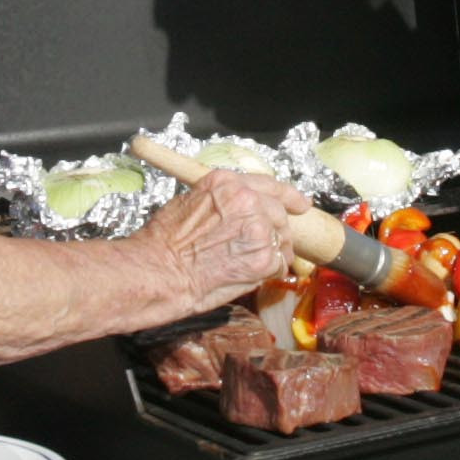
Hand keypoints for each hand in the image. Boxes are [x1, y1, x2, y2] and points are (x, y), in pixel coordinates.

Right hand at [141, 170, 311, 313]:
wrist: (158, 271)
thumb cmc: (162, 242)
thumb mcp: (189, 203)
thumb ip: (220, 202)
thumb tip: (235, 212)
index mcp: (227, 183)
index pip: (269, 184)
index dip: (289, 196)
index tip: (301, 203)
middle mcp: (247, 200)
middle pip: (279, 214)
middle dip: (278, 231)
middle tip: (269, 246)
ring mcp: (258, 229)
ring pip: (281, 239)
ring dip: (273, 252)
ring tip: (255, 265)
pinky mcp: (263, 258)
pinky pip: (278, 264)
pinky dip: (270, 272)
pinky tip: (252, 276)